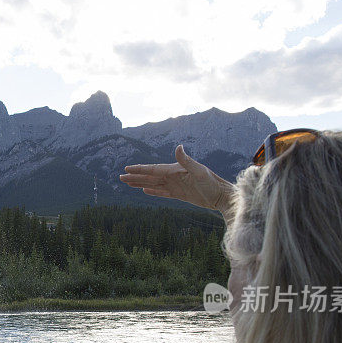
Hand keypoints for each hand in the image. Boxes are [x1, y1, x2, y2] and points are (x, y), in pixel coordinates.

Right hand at [119, 144, 234, 211]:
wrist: (220, 195)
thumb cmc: (211, 183)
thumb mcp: (199, 171)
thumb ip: (186, 160)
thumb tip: (178, 147)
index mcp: (174, 170)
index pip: (153, 170)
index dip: (139, 169)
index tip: (127, 168)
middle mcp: (173, 176)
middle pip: (149, 176)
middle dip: (135, 176)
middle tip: (120, 176)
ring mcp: (176, 185)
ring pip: (153, 184)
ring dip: (140, 183)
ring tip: (128, 183)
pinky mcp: (179, 194)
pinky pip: (162, 192)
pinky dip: (153, 191)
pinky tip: (145, 190)